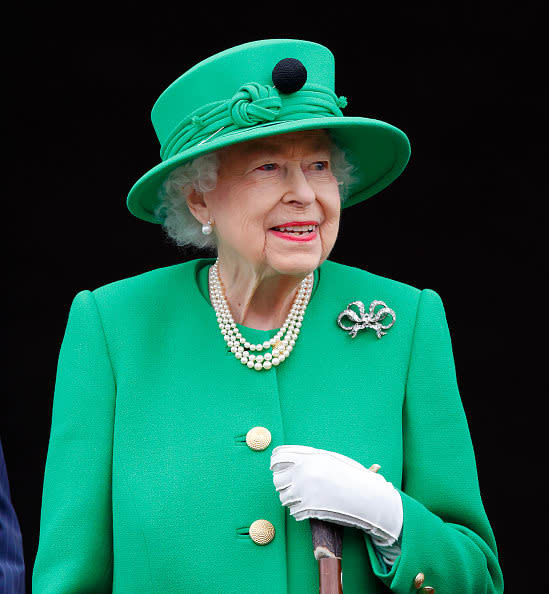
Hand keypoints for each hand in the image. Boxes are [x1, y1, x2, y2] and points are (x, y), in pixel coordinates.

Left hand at [270, 444, 402, 545]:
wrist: (368, 496)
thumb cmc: (352, 476)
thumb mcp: (332, 460)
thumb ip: (311, 458)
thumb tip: (290, 458)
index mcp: (309, 456)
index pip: (278, 457)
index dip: (276, 463)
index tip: (277, 467)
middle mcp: (303, 471)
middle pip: (277, 478)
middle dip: (283, 483)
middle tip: (292, 486)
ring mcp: (304, 490)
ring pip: (283, 496)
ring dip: (290, 498)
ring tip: (303, 498)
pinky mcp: (307, 508)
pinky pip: (293, 511)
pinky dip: (299, 511)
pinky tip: (309, 508)